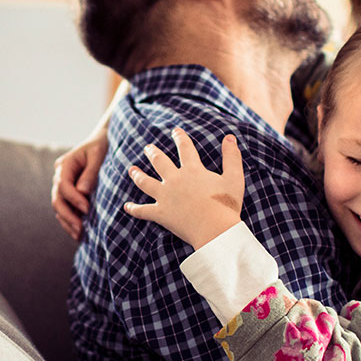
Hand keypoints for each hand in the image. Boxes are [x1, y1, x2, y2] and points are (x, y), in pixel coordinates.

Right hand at [52, 130, 108, 239]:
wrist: (102, 141)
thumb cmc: (102, 146)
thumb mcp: (98, 155)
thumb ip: (90, 173)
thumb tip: (82, 191)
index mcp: (65, 164)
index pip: (63, 185)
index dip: (73, 198)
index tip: (87, 209)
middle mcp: (60, 175)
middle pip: (57, 199)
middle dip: (67, 215)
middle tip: (80, 229)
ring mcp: (63, 185)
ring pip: (59, 206)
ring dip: (67, 222)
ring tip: (79, 235)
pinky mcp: (69, 193)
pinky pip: (66, 208)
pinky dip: (70, 220)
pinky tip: (79, 232)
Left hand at [123, 130, 243, 249]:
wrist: (215, 229)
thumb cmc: (227, 205)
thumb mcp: (234, 178)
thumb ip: (232, 157)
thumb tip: (230, 137)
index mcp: (192, 170)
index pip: (185, 148)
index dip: (180, 138)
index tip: (175, 131)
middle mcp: (175, 180)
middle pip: (160, 162)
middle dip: (153, 153)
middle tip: (148, 148)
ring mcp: (165, 197)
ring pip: (146, 182)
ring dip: (138, 175)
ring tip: (132, 170)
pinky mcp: (161, 214)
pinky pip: (143, 211)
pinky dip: (134, 209)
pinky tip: (127, 206)